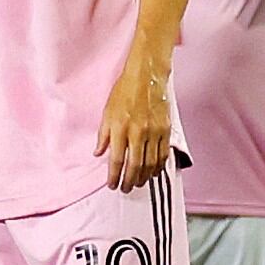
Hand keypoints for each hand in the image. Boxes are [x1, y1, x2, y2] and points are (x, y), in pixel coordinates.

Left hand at [95, 56, 174, 190]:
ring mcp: (154, 132)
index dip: (114, 176)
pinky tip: (153, 172)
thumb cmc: (125, 91)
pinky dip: (158, 166)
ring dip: (144, 177)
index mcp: (120, 128)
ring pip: (151, 163)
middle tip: (125, 188)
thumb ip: (103, 135)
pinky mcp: (166, 129)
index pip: (116, 160)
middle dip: (129, 181)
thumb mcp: (107, 111)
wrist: (147, 76)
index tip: (112, 185)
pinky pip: (163, 154)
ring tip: (138, 183)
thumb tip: (98, 153)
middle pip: (135, 166)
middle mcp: (137, 132)